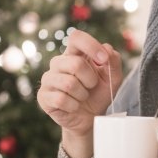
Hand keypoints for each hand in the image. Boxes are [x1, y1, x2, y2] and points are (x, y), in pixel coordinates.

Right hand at [37, 29, 122, 157]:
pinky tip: (73, 106)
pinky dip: (73, 105)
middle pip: (75, 63)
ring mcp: (48, 79)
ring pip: (69, 83)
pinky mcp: (43, 96)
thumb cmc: (98, 95)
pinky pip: (61, 99)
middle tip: (91, 87)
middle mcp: (58, 63)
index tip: (103, 60)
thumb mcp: (113, 78)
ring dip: (82, 94)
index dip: (90, 46)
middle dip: (90, 79)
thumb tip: (106, 49)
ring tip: (82, 97)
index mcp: (74, 54)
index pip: (76, 38)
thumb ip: (113, 61)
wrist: (89, 119)